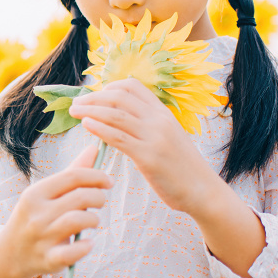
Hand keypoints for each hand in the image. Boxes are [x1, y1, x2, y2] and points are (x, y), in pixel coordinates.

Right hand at [0, 143, 112, 277]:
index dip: (96, 176)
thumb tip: (94, 148)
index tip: (108, 181)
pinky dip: (84, 247)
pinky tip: (87, 243)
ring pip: (77, 221)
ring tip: (93, 220)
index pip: (73, 176)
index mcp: (35, 193)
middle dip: (98, 197)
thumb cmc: (35, 217)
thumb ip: (72, 172)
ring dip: (93, 219)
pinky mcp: (48, 259)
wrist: (10, 254)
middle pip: (79, 197)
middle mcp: (36, 214)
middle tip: (101, 201)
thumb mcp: (46, 193)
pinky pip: (72, 252)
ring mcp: (41, 237)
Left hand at [68, 78, 213, 214]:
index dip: (108, 87)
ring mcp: (155, 137)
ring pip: (115, 114)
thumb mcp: (167, 137)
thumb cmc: (181, 167)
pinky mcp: (149, 157)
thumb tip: (119, 119)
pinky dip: (99, 128)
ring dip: (90, 110)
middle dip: (93, 97)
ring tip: (74, 111)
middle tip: (76, 103)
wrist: (203, 191)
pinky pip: (118, 137)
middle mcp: (159, 120)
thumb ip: (147, 125)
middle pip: (119, 96)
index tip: (93, 96)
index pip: (132, 86)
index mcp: (163, 113)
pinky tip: (86, 125)